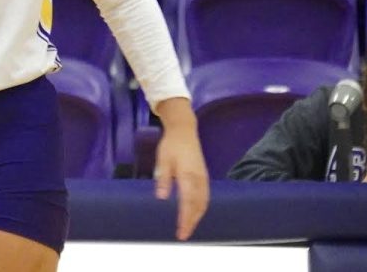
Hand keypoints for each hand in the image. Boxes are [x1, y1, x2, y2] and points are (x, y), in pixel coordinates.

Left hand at [154, 99, 210, 240]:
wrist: (184, 130)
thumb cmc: (171, 145)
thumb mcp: (163, 160)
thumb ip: (163, 179)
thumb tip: (161, 197)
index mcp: (188, 175)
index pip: (187, 203)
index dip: (185, 219)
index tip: (180, 232)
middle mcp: (198, 178)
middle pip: (198, 206)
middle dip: (192, 222)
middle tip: (183, 235)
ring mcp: (203, 177)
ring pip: (204, 202)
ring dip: (197, 216)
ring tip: (188, 228)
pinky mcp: (204, 176)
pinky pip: (205, 196)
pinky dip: (201, 208)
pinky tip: (195, 214)